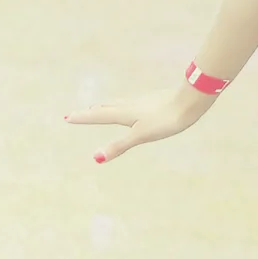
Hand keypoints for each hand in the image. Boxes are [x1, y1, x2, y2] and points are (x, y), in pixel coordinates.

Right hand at [65, 86, 210, 163]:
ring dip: (106, 107)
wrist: (190, 101)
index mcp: (124, 112)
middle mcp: (130, 104)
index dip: (83, 117)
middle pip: (106, 107)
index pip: (98, 115)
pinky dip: (123, 105)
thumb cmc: (166, 119)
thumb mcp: (141, 135)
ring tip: (101, 108)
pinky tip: (133, 107)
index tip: (67, 117)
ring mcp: (143, 101)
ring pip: (119, 103)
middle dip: (92, 112)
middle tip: (81, 114)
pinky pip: (132, 102)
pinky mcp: (154, 100)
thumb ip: (119, 146)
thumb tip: (96, 158)